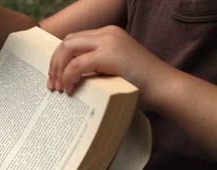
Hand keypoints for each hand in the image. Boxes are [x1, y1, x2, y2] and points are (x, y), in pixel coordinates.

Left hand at [47, 25, 163, 94]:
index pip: (73, 41)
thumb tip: (67, 79)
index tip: (55, 79)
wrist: (165, 88)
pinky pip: (76, 64)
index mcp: (108, 35)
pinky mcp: (109, 54)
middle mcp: (107, 33)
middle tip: (52, 85)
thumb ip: (94, 67)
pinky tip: (69, 90)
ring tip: (58, 88)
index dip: (59, 59)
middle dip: (54, 64)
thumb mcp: (113, 70)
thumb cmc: (141, 86)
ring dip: (58, 70)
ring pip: (68, 49)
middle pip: (67, 42)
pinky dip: (68, 77)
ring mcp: (109, 41)